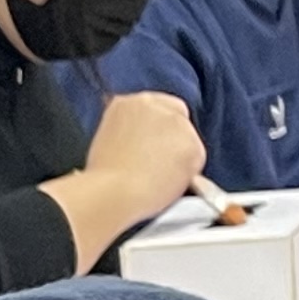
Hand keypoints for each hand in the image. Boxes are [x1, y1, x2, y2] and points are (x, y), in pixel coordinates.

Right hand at [83, 92, 205, 215]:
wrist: (113, 195)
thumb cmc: (102, 181)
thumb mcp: (105, 142)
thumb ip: (127, 132)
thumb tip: (140, 142)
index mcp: (126, 103)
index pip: (155, 105)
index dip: (156, 127)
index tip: (153, 144)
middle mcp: (152, 105)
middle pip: (176, 116)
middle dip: (172, 137)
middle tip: (159, 163)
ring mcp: (175, 123)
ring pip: (188, 138)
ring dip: (180, 156)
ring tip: (158, 179)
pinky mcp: (192, 144)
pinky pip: (196, 160)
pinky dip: (188, 174)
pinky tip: (167, 185)